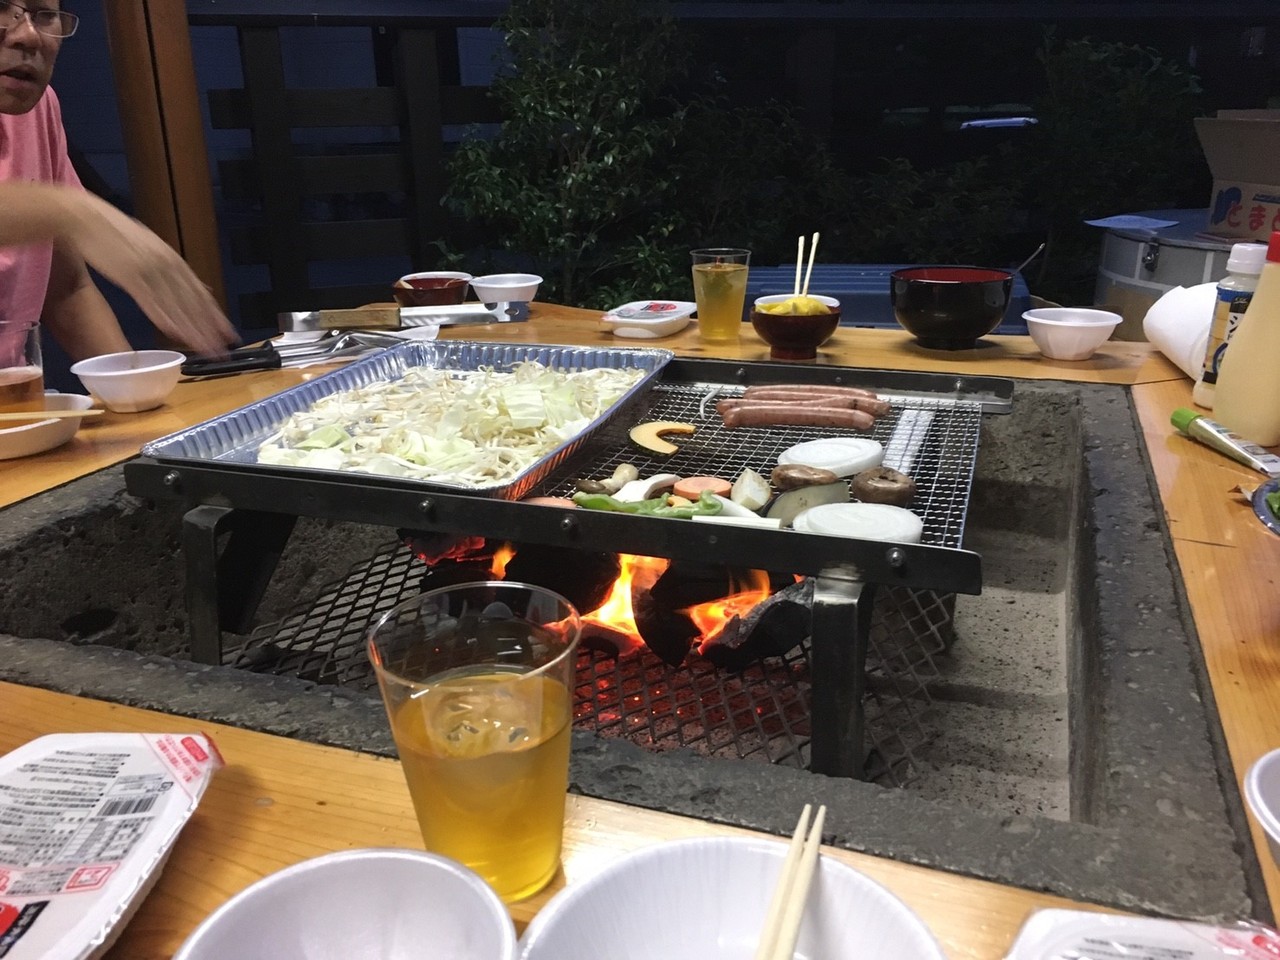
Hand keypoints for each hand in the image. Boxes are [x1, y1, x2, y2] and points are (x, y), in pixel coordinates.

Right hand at [65, 192, 238, 356]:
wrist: (86, 217)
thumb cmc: (116, 233)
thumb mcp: (153, 246)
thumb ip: (174, 267)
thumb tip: (197, 285)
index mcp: (172, 259)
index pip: (200, 292)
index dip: (215, 315)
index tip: (228, 334)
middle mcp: (166, 265)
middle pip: (192, 302)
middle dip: (209, 329)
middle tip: (223, 350)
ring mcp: (149, 270)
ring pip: (175, 305)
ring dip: (191, 330)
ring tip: (204, 349)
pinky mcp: (129, 275)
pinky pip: (150, 301)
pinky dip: (164, 318)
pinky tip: (175, 333)